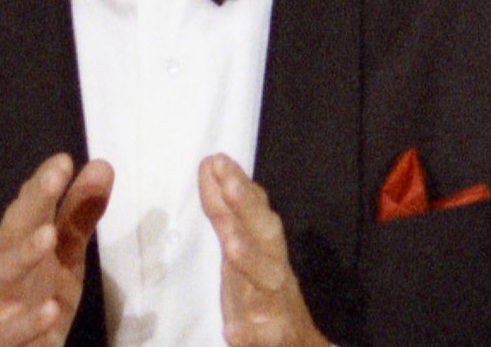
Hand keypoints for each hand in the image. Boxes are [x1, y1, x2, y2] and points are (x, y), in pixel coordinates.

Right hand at [0, 152, 112, 346]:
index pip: (28, 208)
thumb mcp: (62, 260)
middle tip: (54, 176)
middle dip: (34, 202)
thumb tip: (103, 166)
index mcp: (15, 246)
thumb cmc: (28, 303)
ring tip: (48, 236)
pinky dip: (29, 322)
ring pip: (5, 274)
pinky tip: (50, 309)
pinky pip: (12, 333)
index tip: (63, 160)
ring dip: (24, 254)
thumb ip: (79, 216)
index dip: (43, 183)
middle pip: (14, 230)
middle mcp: (2, 269)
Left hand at [199, 154, 329, 346]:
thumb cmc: (269, 301)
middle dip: (245, 208)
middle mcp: (275, 273)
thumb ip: (238, 222)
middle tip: (227, 180)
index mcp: (267, 253)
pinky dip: (248, 330)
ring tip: (232, 244)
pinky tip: (233, 329)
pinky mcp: (273, 339)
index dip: (235, 188)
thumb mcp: (253, 256)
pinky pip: (260, 335)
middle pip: (264, 235)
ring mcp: (275, 307)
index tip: (215, 161)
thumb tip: (221, 176)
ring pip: (266, 281)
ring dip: (250, 261)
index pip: (251, 215)